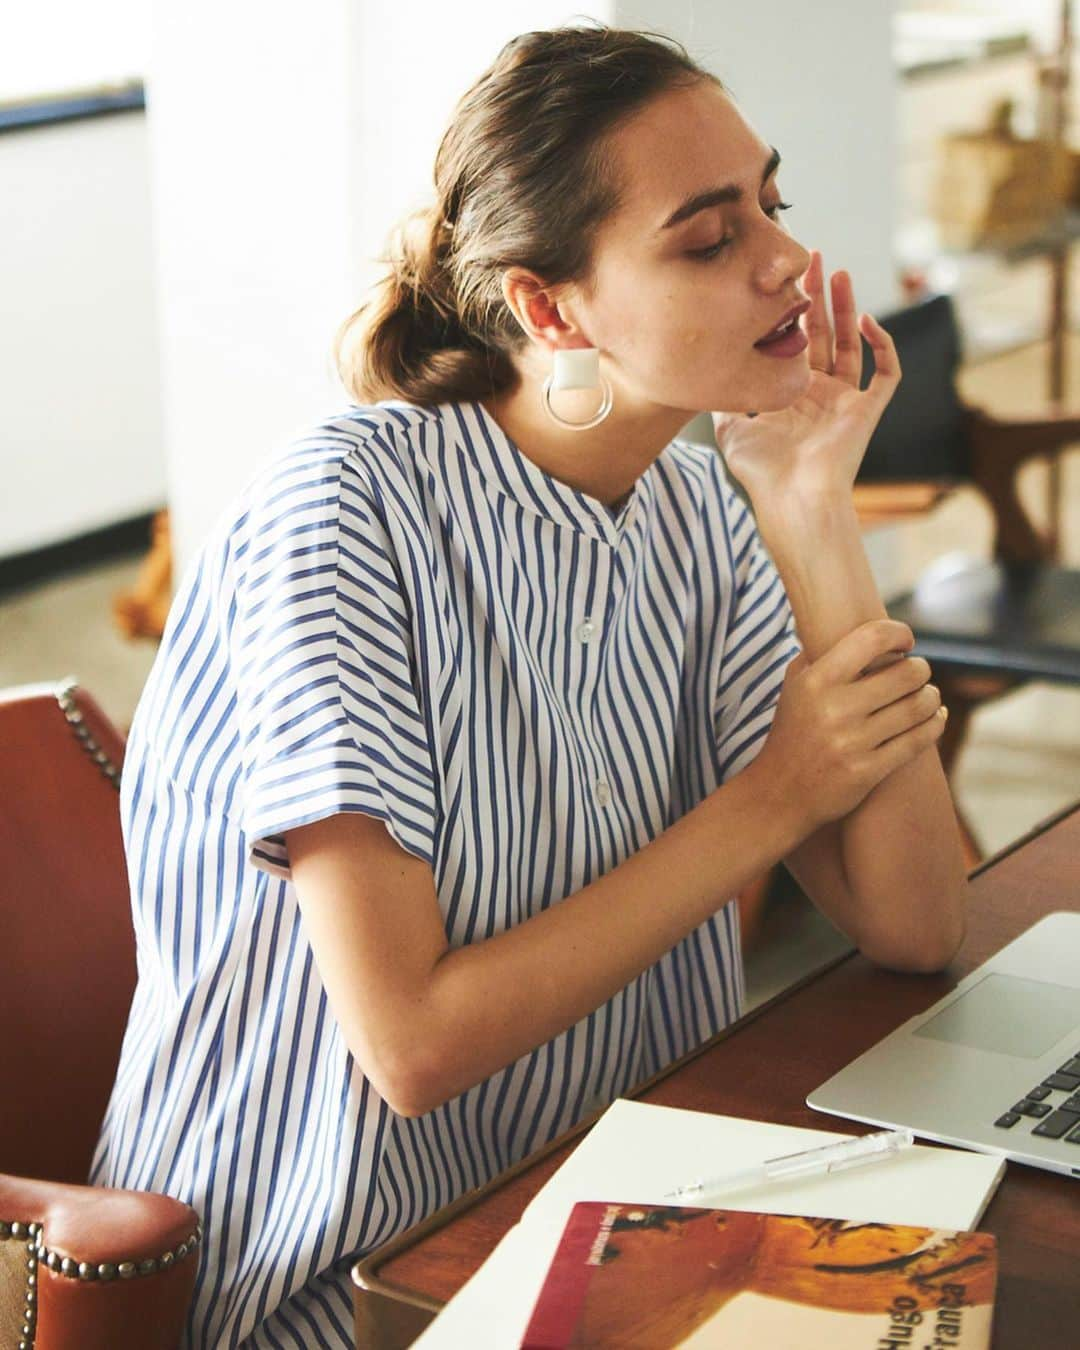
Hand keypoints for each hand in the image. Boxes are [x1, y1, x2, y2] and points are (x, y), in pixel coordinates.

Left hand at [711, 251, 900, 500]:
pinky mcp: (867, 411)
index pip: (796, 342)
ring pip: (854, 344)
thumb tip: (706, 376)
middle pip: (825, 334)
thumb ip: (726, 399)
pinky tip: (868, 320)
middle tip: (811, 259)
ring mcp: (845, 402)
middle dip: (818, 296)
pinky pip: (886, 373)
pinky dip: (883, 345)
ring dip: (848, 307)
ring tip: (838, 273)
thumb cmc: (762, 472)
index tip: (779, 282)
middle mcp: (821, 394)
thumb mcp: (731, 429)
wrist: (790, 498)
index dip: (792, 312)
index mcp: (793, 395)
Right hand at [753, 618, 946, 830]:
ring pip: (918, 706)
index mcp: (816, 680)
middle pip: (907, 673)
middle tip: (916, 673)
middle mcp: (835, 709)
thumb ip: (818, 651)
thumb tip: (847, 619)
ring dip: (930, 696)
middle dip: (920, 669)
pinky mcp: (868, 772)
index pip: (872, 638)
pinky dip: (934, 723)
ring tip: (925, 695)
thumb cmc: (792, 731)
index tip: (905, 641)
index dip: (899, 633)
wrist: (778, 793)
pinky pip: (918, 740)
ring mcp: (853, 742)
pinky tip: (935, 716)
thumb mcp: (794, 685)